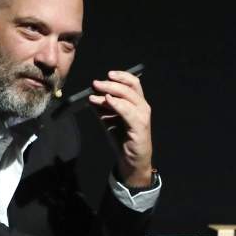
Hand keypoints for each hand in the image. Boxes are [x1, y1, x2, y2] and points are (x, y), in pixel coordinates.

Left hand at [88, 69, 152, 187]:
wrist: (131, 160)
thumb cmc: (122, 139)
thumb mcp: (109, 119)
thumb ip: (103, 107)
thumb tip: (92, 95)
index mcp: (137, 102)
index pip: (132, 83)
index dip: (121, 76)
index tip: (107, 74)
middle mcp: (142, 106)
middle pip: (129, 87)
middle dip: (111, 83)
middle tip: (96, 83)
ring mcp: (143, 115)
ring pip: (128, 96)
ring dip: (111, 91)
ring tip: (96, 92)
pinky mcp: (140, 126)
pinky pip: (128, 111)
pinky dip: (117, 104)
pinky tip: (107, 100)